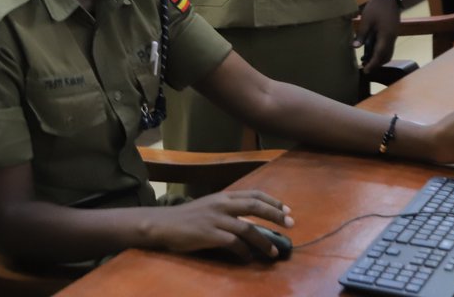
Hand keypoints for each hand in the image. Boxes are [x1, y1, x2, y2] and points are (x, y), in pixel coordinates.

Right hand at [149, 190, 292, 259]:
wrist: (163, 224)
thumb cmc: (187, 217)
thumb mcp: (210, 207)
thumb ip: (229, 210)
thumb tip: (250, 222)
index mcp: (223, 196)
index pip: (254, 194)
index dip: (273, 201)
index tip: (287, 210)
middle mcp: (222, 204)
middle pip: (255, 206)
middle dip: (276, 215)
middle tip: (290, 224)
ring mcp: (216, 219)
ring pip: (248, 228)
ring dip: (263, 242)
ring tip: (273, 253)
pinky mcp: (210, 234)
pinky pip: (234, 244)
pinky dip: (245, 252)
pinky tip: (248, 259)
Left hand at [354, 0, 399, 73]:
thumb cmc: (376, 7)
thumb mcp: (366, 21)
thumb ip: (361, 35)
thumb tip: (355, 47)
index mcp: (386, 36)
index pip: (379, 55)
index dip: (372, 64)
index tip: (365, 71)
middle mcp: (392, 38)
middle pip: (386, 56)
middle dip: (376, 63)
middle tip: (365, 67)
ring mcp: (393, 35)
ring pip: (388, 52)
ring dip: (379, 58)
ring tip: (366, 59)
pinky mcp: (392, 32)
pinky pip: (388, 46)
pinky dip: (381, 51)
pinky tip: (371, 49)